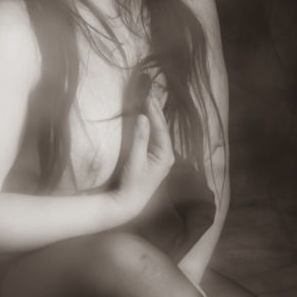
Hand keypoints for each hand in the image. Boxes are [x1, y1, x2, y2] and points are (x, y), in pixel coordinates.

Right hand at [112, 92, 175, 219]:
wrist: (129, 203)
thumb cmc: (132, 183)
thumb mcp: (135, 160)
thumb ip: (139, 138)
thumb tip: (143, 117)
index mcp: (166, 156)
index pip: (161, 129)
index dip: (154, 112)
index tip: (148, 97)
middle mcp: (167, 155)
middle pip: (162, 129)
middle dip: (156, 111)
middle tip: (150, 92)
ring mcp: (161, 156)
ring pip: (159, 132)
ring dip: (154, 116)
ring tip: (150, 100)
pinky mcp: (154, 158)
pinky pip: (154, 137)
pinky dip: (151, 125)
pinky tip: (148, 117)